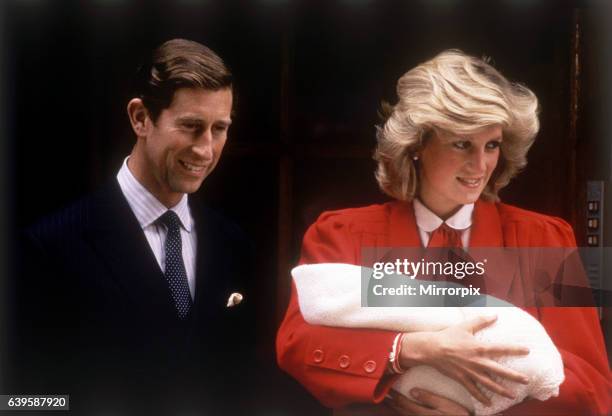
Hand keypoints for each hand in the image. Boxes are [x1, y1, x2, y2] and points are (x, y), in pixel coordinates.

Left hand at [386, 388, 470, 414]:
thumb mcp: (446, 405)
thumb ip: (429, 398)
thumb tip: (412, 391)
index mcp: (422, 413)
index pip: (403, 403)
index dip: (393, 395)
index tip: (386, 387)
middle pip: (400, 410)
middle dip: (391, 402)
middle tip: (382, 394)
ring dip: (394, 408)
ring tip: (388, 401)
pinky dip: (403, 413)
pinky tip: (402, 410)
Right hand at [399, 315, 529, 405]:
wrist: (432, 348)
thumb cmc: (448, 335)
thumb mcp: (465, 326)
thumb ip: (482, 321)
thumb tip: (495, 315)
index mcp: (479, 348)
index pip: (501, 349)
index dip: (515, 349)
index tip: (527, 350)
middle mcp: (477, 362)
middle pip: (499, 371)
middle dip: (514, 376)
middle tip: (526, 380)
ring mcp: (470, 372)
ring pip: (489, 384)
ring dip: (502, 390)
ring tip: (512, 395)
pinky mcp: (462, 378)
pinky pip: (473, 390)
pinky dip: (481, 397)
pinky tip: (489, 403)